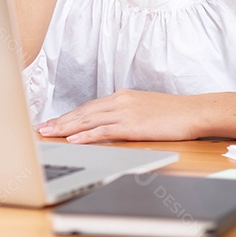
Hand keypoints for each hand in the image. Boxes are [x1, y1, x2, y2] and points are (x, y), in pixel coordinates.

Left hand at [35, 89, 199, 142]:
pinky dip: (86, 135)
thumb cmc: (173, 113)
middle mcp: (119, 101)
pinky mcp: (132, 125)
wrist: (194, 111)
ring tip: (49, 134)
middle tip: (41, 128)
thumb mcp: (144, 107)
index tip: (54, 121)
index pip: (89, 107)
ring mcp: (125, 112)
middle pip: (83, 112)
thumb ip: (126, 112)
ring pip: (88, 120)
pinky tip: (73, 140)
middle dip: (60, 121)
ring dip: (66, 128)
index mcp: (121, 96)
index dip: (69, 115)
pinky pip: (104, 130)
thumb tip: (111, 122)